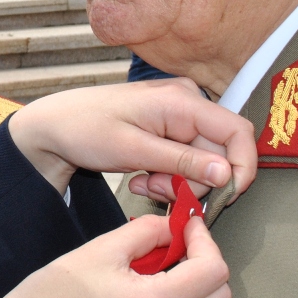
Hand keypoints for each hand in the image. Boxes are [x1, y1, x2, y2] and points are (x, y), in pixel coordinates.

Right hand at [0, 213, 230, 297]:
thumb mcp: (98, 250)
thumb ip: (145, 232)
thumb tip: (174, 226)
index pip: (213, 270)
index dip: (205, 240)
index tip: (188, 225)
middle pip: (221, 297)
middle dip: (207, 264)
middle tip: (180, 245)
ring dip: (199, 290)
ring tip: (166, 271)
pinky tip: (155, 295)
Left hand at [7, 78, 256, 196]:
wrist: (56, 126)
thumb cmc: (85, 129)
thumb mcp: (133, 150)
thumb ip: (182, 161)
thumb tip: (226, 173)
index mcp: (182, 100)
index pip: (238, 131)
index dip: (241, 167)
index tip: (225, 196)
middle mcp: (187, 102)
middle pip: (219, 152)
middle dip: (195, 181)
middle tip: (159, 191)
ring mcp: (179, 115)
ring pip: (203, 161)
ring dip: (178, 182)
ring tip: (145, 184)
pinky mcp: (170, 128)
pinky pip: (186, 159)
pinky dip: (169, 176)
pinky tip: (143, 177)